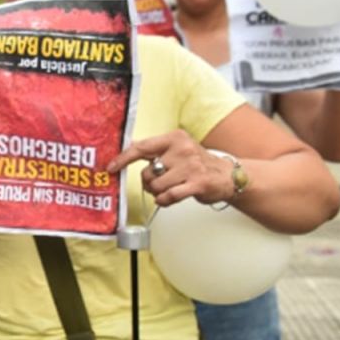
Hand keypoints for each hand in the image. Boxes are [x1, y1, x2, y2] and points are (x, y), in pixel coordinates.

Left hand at [107, 130, 234, 206]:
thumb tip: (127, 148)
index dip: (123, 158)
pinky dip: (164, 200)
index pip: (141, 147)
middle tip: (159, 182)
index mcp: (174, 138)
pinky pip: (169, 196)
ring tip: (168, 189)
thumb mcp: (176, 149)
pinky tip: (167, 198)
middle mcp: (182, 150)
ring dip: (157, 192)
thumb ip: (154, 150)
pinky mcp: (197, 183)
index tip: (111, 167)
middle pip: (148, 172)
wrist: (228, 175)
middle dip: (149, 182)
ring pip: (157, 186)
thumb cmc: (197, 163)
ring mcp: (191, 167)